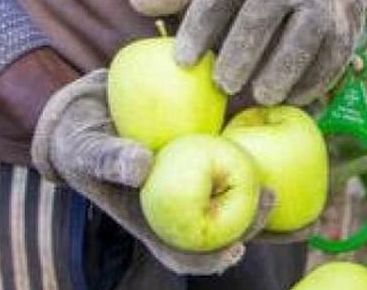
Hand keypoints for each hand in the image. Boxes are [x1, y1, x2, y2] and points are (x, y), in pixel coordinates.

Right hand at [31, 69, 273, 275]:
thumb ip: (109, 159)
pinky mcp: (205, 148)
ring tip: (284, 180)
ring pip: (238, 196)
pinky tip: (283, 131)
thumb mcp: (85, 151)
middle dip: (254, 222)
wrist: (90, 106)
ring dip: (263, 196)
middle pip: (224, 228)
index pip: (186, 253)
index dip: (212, 260)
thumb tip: (142, 166)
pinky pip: (236, 154)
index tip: (237, 249)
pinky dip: (259, 149)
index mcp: (154, 221)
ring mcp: (195, 179)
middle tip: (270, 197)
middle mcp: (181, 204)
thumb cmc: (82, 139)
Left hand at [130, 0, 366, 105]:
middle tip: (222, 85)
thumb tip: (137, 1)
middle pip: (264, 12)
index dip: (200, 26)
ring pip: (306, 33)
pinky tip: (293, 98)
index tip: (182, 61)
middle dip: (244, 50)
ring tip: (261, 97)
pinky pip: (335, 52)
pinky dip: (315, 78)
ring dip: (284, 67)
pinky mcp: (348, 20)